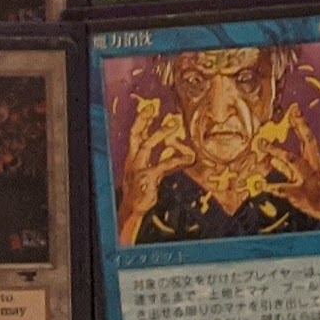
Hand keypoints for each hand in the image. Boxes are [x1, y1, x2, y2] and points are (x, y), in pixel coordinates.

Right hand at [117, 96, 189, 235]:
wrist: (133, 210)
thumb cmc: (141, 192)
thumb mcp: (149, 174)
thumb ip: (160, 161)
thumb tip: (172, 150)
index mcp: (132, 159)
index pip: (135, 136)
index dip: (141, 122)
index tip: (148, 109)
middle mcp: (132, 161)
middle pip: (135, 136)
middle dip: (143, 121)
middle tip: (152, 109)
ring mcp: (138, 169)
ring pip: (147, 145)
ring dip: (159, 133)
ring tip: (172, 125)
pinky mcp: (147, 177)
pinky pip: (163, 164)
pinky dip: (176, 159)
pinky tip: (188, 156)